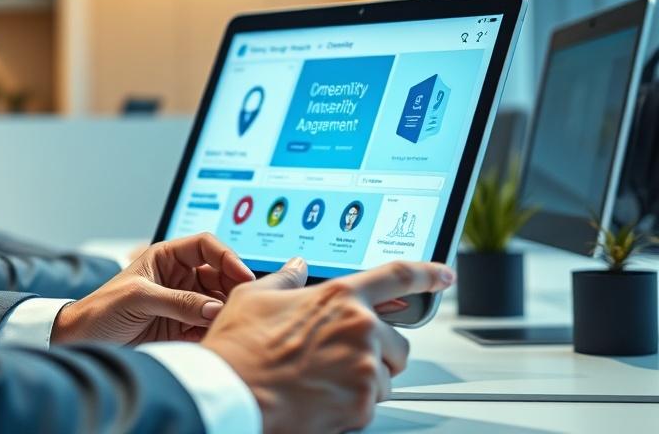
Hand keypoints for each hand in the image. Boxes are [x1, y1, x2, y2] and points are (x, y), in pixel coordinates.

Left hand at [52, 233, 254, 345]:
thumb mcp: (139, 298)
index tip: (242, 274)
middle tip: (242, 303)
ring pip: (218, 301)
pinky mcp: (184, 328)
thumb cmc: (102, 309)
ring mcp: (184, 303)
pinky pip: (209, 327)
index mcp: (167, 257)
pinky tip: (220, 337)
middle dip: (232, 287)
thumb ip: (178, 302)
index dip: (227, 257)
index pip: (205, 247)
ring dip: (226, 311)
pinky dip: (217, 331)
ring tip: (231, 323)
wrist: (83, 341)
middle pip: (219, 275)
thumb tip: (215, 308)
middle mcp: (179, 277)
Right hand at [202, 258, 454, 433]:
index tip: (443, 275)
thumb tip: (297, 268)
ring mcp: (364, 369)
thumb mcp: (255, 296)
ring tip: (322, 379)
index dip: (426, 273)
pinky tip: (319, 398)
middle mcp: (360, 329)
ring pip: (385, 378)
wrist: (231, 392)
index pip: (397, 276)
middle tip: (337, 358)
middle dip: (375, 352)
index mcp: (340, 296)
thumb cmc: (239, 346)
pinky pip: (370, 405)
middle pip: (397, 342)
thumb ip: (286, 279)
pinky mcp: (361, 406)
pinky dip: (351, 405)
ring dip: (364, 380)